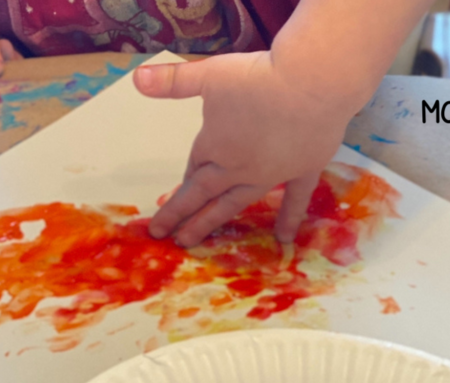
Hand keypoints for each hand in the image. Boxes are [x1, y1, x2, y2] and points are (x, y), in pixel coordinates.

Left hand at [133, 52, 357, 246]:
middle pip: (204, 195)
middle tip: (163, 235)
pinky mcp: (303, 171)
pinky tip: (283, 238)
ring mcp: (271, 174)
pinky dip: (289, 218)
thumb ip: (174, 81)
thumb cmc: (259, 78)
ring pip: (237, 202)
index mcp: (215, 146)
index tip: (169, 202)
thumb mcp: (210, 74)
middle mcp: (238, 168)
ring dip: (214, 222)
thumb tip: (136, 78)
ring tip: (194, 241)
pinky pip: (295, 199)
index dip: (181, 184)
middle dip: (183, 215)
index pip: (193, 168)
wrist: (313, 82)